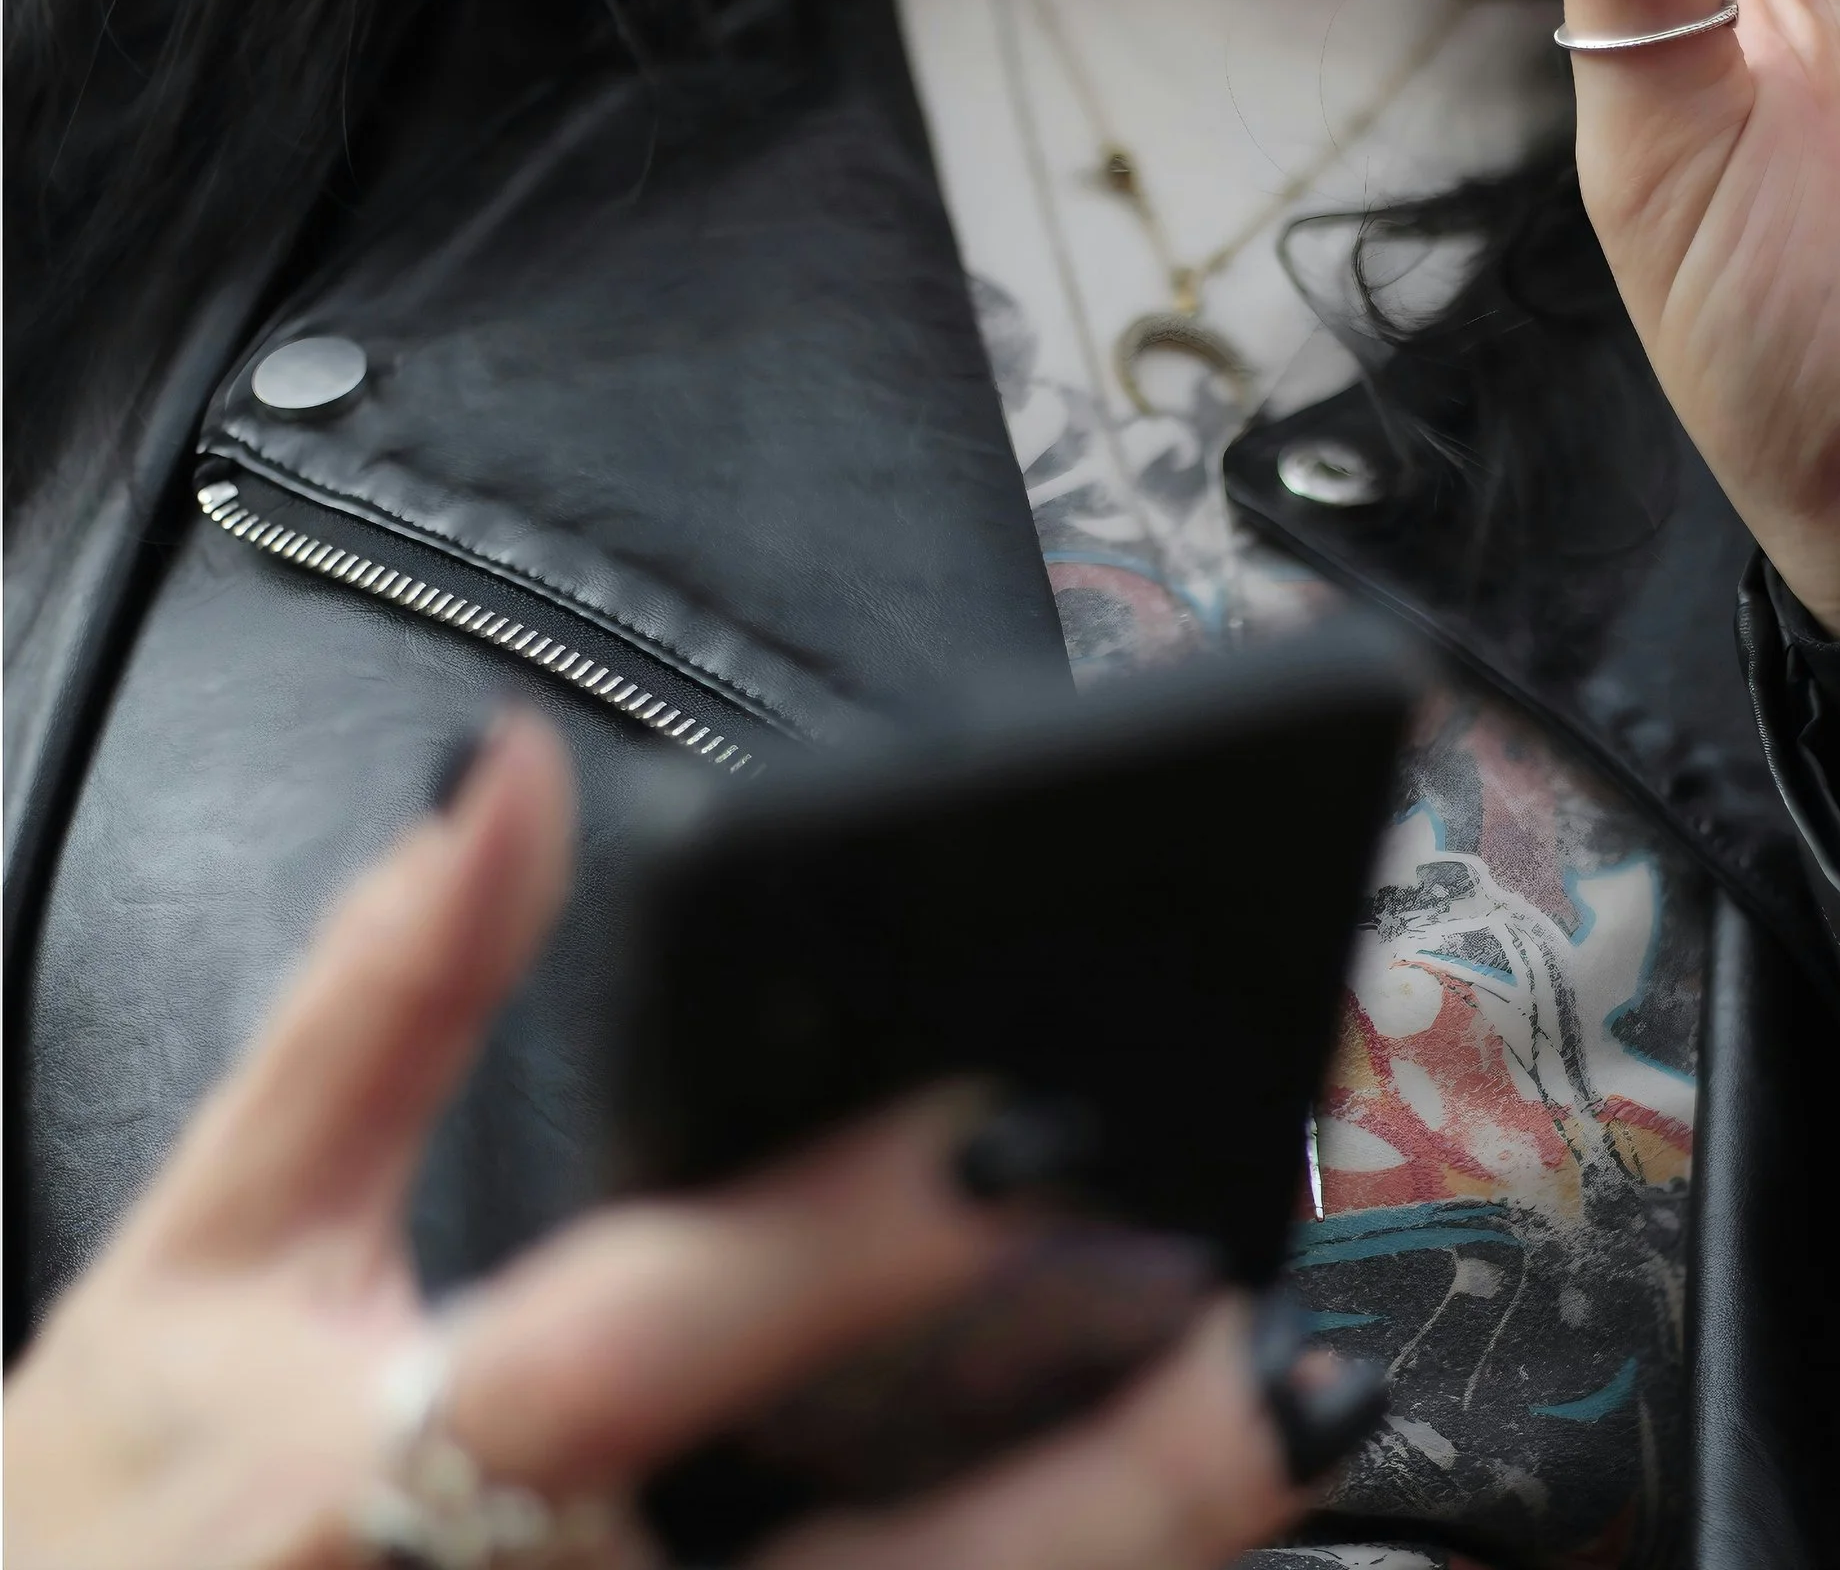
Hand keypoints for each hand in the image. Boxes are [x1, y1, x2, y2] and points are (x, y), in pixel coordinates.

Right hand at [3, 713, 1332, 1569]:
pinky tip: (1140, 1522)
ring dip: (1116, 1552)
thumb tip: (510, 783)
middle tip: (1279, 1347)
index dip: (843, 1240)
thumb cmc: (124, 1525)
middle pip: (871, 1569)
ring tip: (1279, 1425)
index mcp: (396, 1470)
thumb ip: (367, 1010)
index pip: (653, 1337)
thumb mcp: (201, 1257)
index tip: (1031, 1139)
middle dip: (1104, 1475)